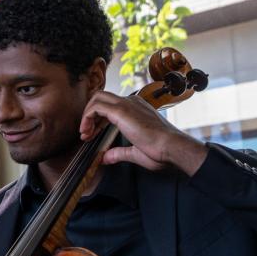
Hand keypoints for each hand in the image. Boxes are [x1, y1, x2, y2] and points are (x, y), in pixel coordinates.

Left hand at [79, 91, 208, 176]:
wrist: (172, 149)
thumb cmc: (161, 151)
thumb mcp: (135, 152)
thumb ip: (119, 153)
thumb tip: (105, 158)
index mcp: (137, 108)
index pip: (110, 106)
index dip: (97, 120)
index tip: (92, 136)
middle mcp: (131, 102)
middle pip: (101, 98)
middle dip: (89, 115)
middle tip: (85, 134)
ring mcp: (127, 104)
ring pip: (97, 98)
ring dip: (86, 116)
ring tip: (84, 134)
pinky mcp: (121, 111)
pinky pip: (96, 106)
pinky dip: (87, 117)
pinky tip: (87, 132)